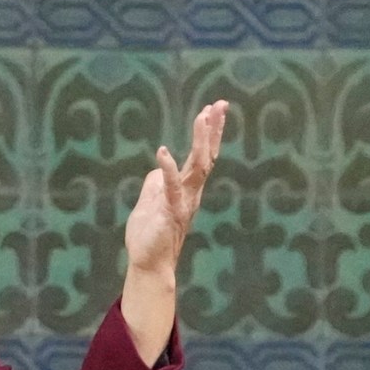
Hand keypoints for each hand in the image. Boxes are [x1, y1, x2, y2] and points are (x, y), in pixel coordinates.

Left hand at [123, 100, 228, 274]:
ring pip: (197, 167)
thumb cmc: (150, 237)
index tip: (215, 108)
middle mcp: (191, 193)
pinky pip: (171, 188)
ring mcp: (183, 202)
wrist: (149, 265)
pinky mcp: (170, 212)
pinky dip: (168, 169)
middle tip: (220, 104)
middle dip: (213, 129)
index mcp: (187, 189)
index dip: (210, 133)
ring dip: (200, 141)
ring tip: (202, 116)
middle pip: (207, 155)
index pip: (203, 156)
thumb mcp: (150, 204)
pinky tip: (162, 151)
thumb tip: (157, 171)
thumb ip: (155, 186)